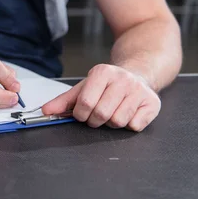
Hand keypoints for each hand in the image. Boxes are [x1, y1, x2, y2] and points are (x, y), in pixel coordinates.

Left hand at [41, 64, 160, 131]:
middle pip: (102, 114)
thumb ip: (63, 101)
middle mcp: (122, 79)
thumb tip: (45, 111)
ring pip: (118, 121)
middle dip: (95, 120)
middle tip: (97, 114)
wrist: (136, 74)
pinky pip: (135, 126)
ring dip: (112, 123)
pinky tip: (128, 113)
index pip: (85, 102)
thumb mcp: (83, 88)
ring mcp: (139, 91)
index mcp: (103, 73)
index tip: (82, 114)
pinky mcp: (152, 103)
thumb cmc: (106, 85)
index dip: (81, 114)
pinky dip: (129, 125)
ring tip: (113, 111)